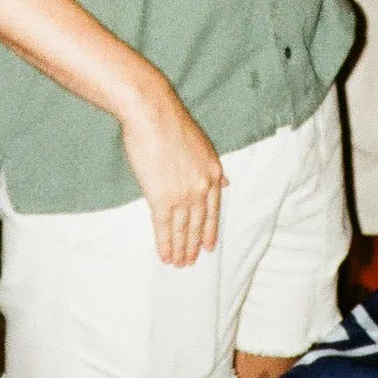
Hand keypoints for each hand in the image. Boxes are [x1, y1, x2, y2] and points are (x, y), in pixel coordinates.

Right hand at [119, 76, 226, 267]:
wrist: (153, 113)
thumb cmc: (171, 123)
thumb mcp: (201, 144)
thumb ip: (211, 167)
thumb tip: (224, 182)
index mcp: (212, 172)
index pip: (213, 210)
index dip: (210, 230)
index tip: (209, 246)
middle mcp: (201, 187)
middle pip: (199, 223)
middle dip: (195, 244)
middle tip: (191, 261)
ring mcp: (183, 194)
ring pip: (183, 229)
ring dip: (180, 249)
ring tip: (178, 263)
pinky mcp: (162, 198)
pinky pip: (165, 228)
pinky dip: (165, 244)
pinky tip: (165, 256)